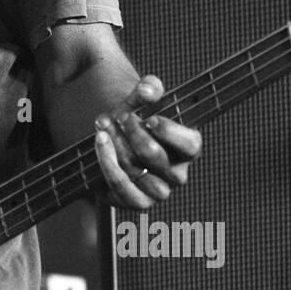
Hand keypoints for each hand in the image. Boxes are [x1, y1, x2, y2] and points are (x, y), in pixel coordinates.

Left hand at [93, 75, 201, 210]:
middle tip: (120, 116)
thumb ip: (149, 88)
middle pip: (154, 155)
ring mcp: (157, 191)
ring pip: (135, 169)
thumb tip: (148, 91)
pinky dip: (107, 162)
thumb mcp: (141, 99)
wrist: (113, 141)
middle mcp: (177, 174)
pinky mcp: (135, 201)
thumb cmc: (134, 119)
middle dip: (132, 132)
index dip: (170, 132)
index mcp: (187, 149)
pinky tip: (100, 143)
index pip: (190, 145)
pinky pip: (120, 186)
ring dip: (115, 144)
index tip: (149, 119)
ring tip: (104, 125)